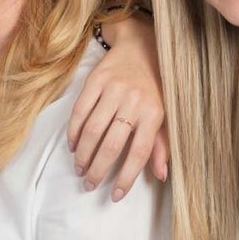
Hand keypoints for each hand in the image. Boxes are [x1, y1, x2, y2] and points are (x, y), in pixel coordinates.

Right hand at [67, 14, 168, 201]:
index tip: (116, 195)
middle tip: (89, 185)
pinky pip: (80, 111)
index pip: (139, 152)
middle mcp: (133, 101)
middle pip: (112, 144)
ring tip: (80, 169)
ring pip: (92, 130)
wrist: (141, 44)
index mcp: (154, 113)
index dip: (126, 176)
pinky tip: (72, 146)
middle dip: (98, 169)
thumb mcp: (165, 113)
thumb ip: (161, 145)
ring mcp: (112, 89)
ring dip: (83, 154)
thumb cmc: (156, 85)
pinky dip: (73, 131)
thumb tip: (161, 175)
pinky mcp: (95, 80)